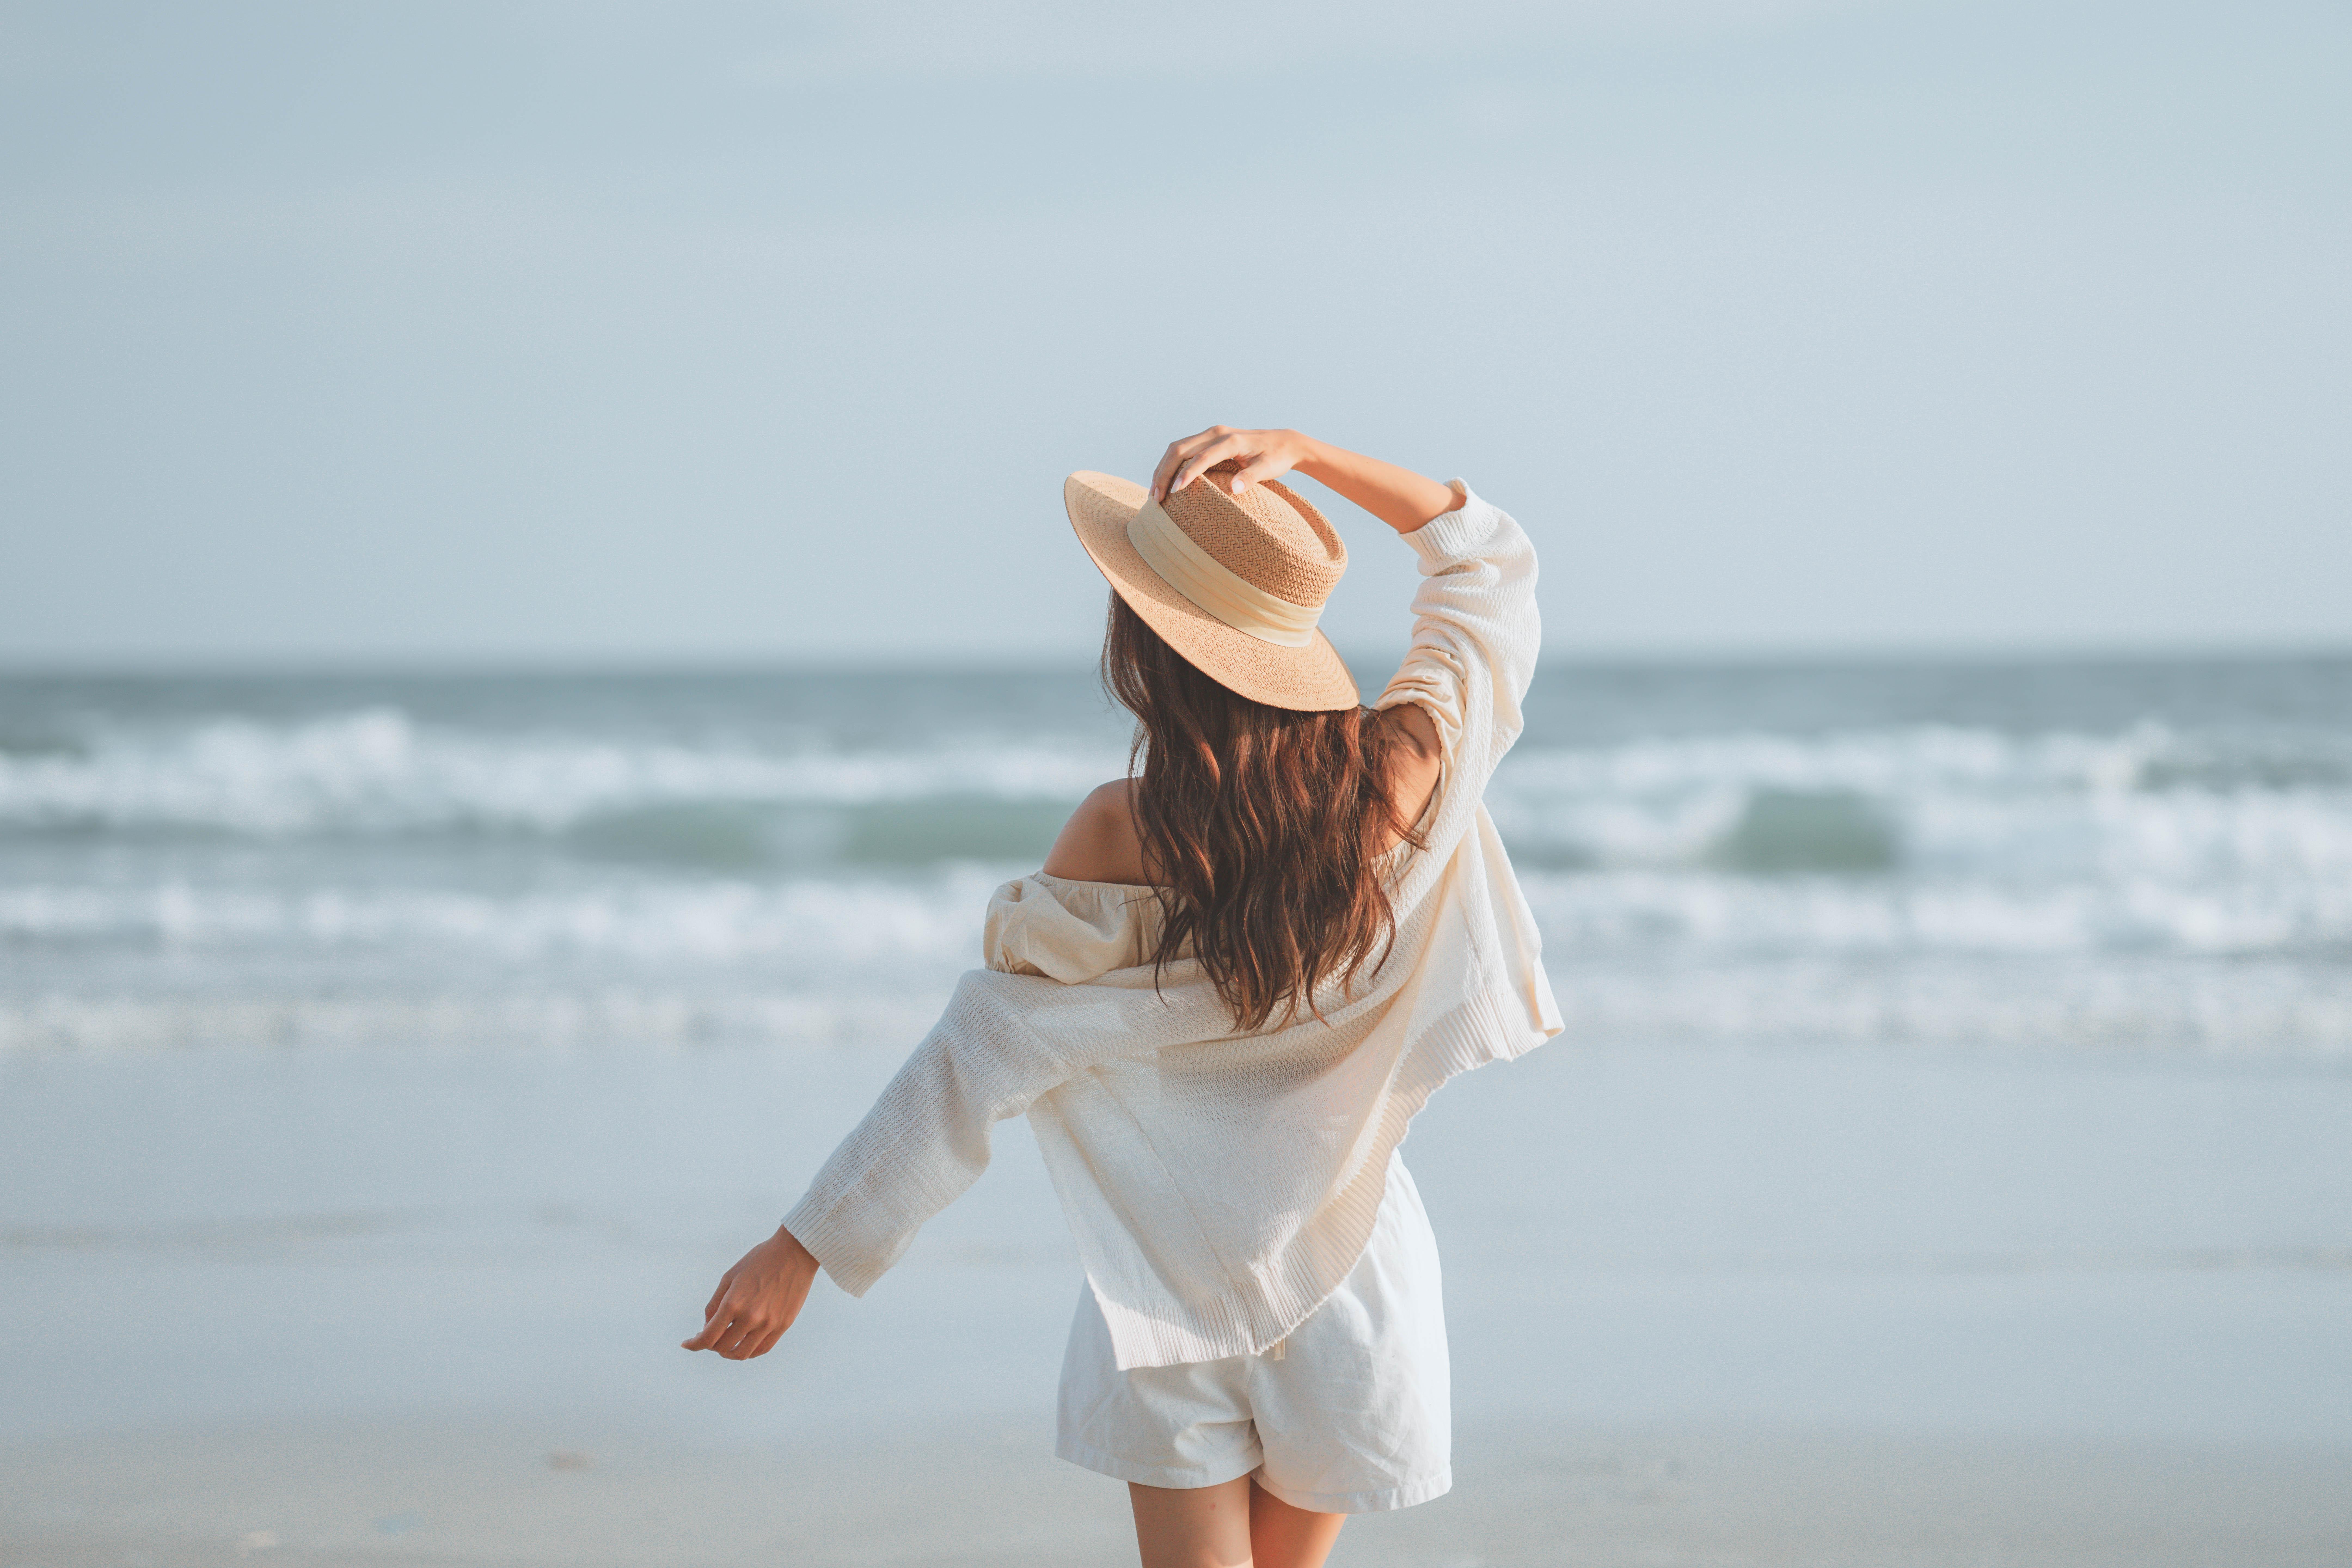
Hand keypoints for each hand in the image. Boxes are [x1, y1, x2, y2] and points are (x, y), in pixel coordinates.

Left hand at [681, 1225, 819, 1360]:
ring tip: (726, 1343)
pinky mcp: (783, 1325)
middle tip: (710, 1337)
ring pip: (742, 1353)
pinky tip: (744, 1342)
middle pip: (723, 1347)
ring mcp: (769, 1324)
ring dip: (729, 1352)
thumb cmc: (760, 1260)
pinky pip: (762, 1349)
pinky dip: (749, 1351)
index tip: (687, 1344)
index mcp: (733, 1303)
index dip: (694, 1344)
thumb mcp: (730, 1276)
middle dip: (711, 1345)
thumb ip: (715, 1304)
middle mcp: (751, 1317)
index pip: (708, 1337)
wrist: (795, 1252)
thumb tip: (708, 1327)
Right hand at [1148, 427, 1322, 503]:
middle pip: (1180, 449)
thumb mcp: (1269, 468)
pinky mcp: (1209, 439)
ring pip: (1177, 448)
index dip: (1186, 475)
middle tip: (1156, 498)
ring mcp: (1211, 434)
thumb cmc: (1276, 457)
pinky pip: (1183, 449)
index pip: (1201, 458)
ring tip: (1155, 493)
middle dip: (1164, 472)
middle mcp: (1216, 433)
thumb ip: (1251, 477)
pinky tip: (1164, 481)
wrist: (1284, 442)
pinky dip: (1170, 464)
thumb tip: (1234, 489)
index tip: (1174, 493)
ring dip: (1162, 468)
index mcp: (1230, 440)